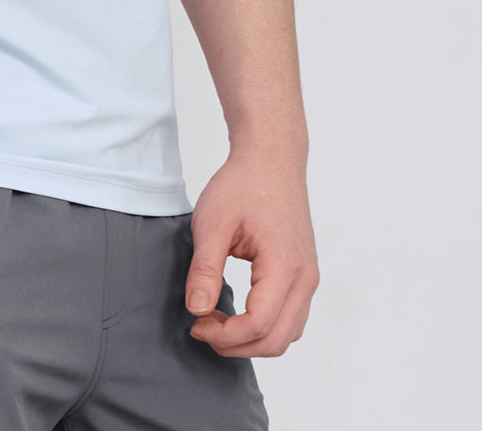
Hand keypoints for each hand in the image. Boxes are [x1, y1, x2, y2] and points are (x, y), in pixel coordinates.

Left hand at [184, 146, 319, 357]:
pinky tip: (236, 312)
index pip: (258, 323)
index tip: (196, 324)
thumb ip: (204, 269)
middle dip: (236, 345)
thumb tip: (196, 309)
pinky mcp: (304, 275)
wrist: (271, 160)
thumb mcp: (212, 222)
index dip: (225, 335)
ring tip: (217, 322)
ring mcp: (309, 278)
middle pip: (276, 340)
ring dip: (252, 340)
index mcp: (284, 264)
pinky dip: (265, 327)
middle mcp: (305, 277)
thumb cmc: (243, 184)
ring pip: (287, 334)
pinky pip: (291, 318)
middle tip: (203, 328)